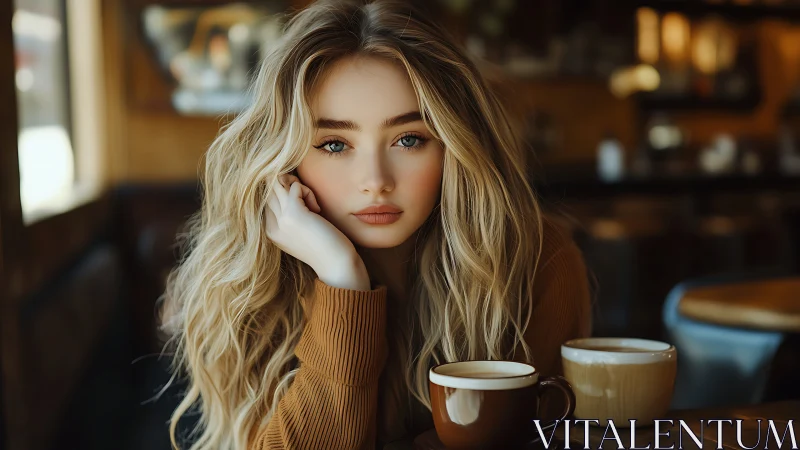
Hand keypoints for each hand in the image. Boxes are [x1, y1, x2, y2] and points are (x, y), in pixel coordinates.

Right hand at [265, 174, 369, 289]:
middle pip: (269, 190)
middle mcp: (271, 226)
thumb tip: (290, 189)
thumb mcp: (300, 231)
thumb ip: (289, 216)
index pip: (265, 200)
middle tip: (307, 199)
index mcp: (270, 232)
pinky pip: (295, 187)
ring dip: (297, 186)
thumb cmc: (323, 246)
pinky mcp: (293, 213)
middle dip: (288, 186)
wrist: (335, 264)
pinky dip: (308, 191)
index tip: (303, 206)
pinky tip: (317, 209)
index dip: (283, 195)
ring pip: (278, 184)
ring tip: (311, 203)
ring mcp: (280, 219)